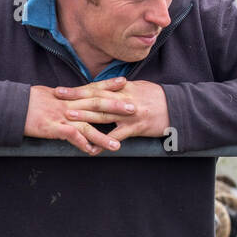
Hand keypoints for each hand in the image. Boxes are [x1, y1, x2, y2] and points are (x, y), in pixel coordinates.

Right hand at [25, 81, 126, 154]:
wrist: (11, 106)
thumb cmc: (27, 101)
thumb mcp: (47, 95)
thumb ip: (62, 98)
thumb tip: (70, 97)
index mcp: (67, 96)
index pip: (92, 88)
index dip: (108, 85)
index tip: (125, 82)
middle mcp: (68, 105)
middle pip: (96, 104)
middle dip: (116, 107)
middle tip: (134, 109)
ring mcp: (61, 117)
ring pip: (87, 125)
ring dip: (103, 136)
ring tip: (117, 145)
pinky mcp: (52, 128)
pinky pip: (70, 136)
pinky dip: (81, 144)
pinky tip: (91, 152)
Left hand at [55, 78, 169, 144]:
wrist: (179, 108)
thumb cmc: (157, 98)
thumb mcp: (138, 88)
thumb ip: (119, 89)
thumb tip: (102, 88)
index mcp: (123, 88)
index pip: (96, 87)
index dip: (78, 89)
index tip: (61, 90)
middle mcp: (124, 99)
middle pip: (96, 97)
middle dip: (76, 98)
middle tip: (58, 99)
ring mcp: (129, 114)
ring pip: (104, 114)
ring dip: (86, 115)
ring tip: (69, 117)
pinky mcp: (136, 128)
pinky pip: (117, 136)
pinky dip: (104, 143)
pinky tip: (92, 149)